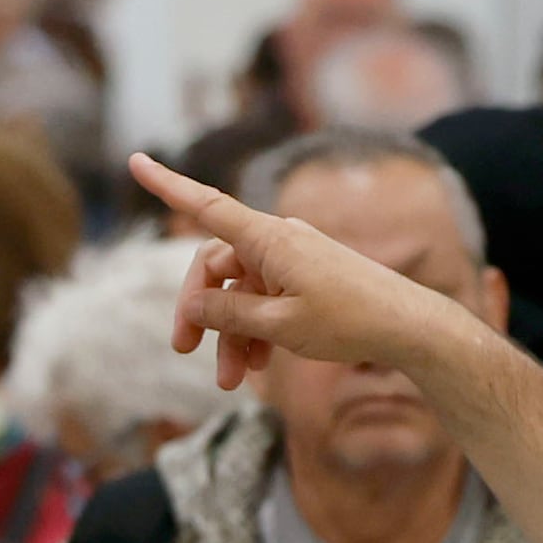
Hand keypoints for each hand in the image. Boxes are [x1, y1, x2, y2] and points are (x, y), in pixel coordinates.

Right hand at [134, 153, 490, 397]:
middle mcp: (277, 240)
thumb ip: (230, 315)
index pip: (206, 207)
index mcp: (268, 239)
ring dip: (230, 335)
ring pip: (240, 292)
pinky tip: (258, 367)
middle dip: (198, 311)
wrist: (408, 326)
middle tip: (183, 351)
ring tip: (232, 381)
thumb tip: (193, 308)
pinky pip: (265, 299)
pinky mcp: (306, 277)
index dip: (168, 185)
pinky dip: (256, 330)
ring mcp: (292, 259)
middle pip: (215, 267)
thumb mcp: (280, 325)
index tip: (134, 160)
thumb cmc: (349, 321)